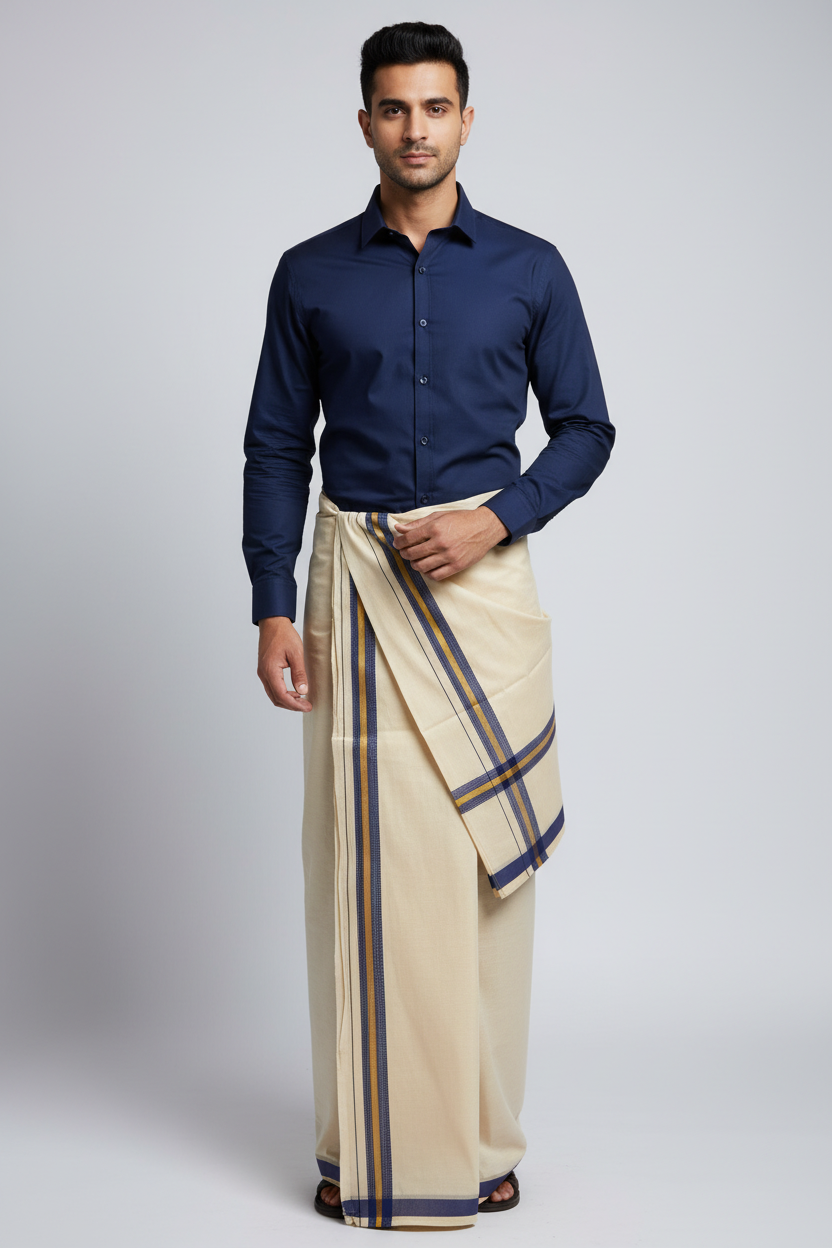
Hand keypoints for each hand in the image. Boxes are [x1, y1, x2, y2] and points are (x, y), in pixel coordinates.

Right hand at [257, 616, 310, 710]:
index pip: (281, 695)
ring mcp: (263, 672)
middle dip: (291, 705)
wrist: (272, 623)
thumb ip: (299, 673)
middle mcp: (264, 673)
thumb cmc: (283, 634)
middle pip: (276, 698)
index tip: (307, 706)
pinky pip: (272, 687)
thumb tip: (303, 691)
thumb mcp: (296, 653)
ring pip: (273, 694)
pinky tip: (294, 691)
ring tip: (302, 700)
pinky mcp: (265, 670)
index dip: (295, 704)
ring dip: (287, 700)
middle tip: (306, 706)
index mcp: (270, 670)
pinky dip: (283, 693)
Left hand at [392, 506, 509, 580]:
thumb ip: (418, 523)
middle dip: (404, 554)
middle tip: (404, 552)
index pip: (409, 539)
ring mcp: (449, 556)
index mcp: (435, 528)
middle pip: (413, 554)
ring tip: (415, 560)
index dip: (399, 542)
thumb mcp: (439, 516)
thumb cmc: (461, 520)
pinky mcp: (457, 566)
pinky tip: (427, 568)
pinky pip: (436, 575)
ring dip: (414, 564)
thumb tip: (398, 529)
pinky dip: (427, 573)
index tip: (397, 544)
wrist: (484, 527)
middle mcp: (441, 543)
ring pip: (422, 566)